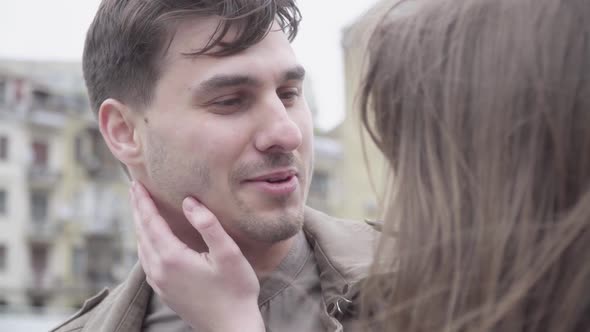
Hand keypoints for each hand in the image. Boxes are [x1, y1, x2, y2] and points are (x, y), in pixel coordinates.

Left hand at [130, 181, 263, 331]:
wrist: (231, 329)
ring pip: (142, 248)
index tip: (136, 183)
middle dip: (138, 210)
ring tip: (141, 210)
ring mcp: (160, 284)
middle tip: (134, 190)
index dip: (143, 201)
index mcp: (172, 257)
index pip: (151, 222)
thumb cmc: (236, 290)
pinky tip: (150, 242)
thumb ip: (208, 225)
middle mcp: (160, 270)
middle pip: (142, 233)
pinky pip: (147, 262)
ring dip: (140, 227)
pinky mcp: (165, 292)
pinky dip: (145, 244)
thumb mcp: (228, 254)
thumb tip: (189, 202)